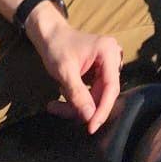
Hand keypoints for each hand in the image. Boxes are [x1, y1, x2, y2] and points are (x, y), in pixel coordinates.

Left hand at [28, 7, 121, 133]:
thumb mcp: (65, 71)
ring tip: (54, 105)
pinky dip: (75, 100)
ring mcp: (105, 66)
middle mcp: (111, 59)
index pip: (111, 87)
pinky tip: (60, 97)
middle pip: (103, 94)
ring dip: (75, 105)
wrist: (48, 34)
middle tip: (60, 111)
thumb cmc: (56, 46)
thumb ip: (78, 94)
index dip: (103, 109)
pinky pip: (90, 93)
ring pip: (95, 97)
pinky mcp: (97, 73)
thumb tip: (89, 117)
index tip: (91, 127)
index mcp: (108, 53)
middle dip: (82, 107)